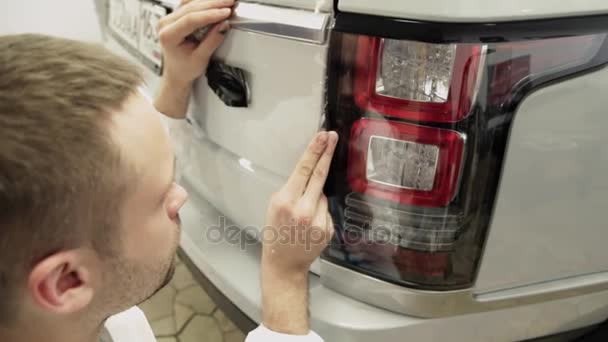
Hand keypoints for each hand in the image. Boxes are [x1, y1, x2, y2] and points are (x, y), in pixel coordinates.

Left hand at [157, 0, 233, 85]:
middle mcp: (166, 24)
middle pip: (191, 8)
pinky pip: (190, 4)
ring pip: (191, 2)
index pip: (190, 19)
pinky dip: (204, 2)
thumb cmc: (184, 68)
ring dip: (210, 1)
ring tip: (226, 2)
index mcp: (168, 35)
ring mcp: (170, 18)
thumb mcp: (200, 59)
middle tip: (230, 2)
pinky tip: (215, 2)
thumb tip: (223, 25)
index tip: (226, 12)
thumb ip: (212, 41)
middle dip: (213, 4)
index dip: (210, 14)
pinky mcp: (176, 16)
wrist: (177, 72)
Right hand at [260, 131, 337, 334]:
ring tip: (303, 214)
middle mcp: (303, 210)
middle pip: (320, 175)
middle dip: (326, 154)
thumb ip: (292, 190)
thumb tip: (312, 174)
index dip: (315, 151)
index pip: (303, 170)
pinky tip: (309, 223)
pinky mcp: (328, 229)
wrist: (284, 263)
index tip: (323, 137)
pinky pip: (326, 210)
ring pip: (322, 195)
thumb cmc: (276, 233)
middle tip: (332, 137)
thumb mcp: (274, 206)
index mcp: (286, 201)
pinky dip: (320, 212)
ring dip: (316, 197)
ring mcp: (318, 220)